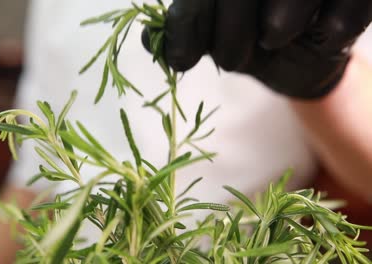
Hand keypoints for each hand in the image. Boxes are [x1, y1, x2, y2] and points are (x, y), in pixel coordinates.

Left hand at [144, 0, 371, 98]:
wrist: (304, 59)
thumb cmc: (254, 45)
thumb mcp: (215, 42)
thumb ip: (185, 33)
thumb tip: (150, 38)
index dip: (187, 23)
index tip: (179, 63)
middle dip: (230, 35)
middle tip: (233, 62)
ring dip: (278, 27)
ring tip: (275, 42)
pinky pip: (348, 7)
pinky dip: (335, 26)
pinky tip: (325, 37)